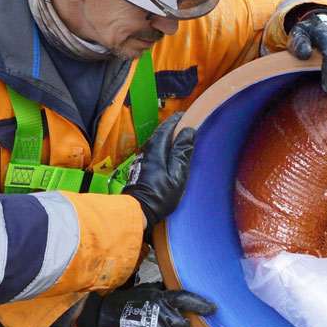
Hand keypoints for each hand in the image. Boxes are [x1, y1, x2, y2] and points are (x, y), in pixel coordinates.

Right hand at [76, 282, 216, 326]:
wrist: (105, 317)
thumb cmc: (126, 301)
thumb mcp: (145, 290)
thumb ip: (162, 290)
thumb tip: (178, 288)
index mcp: (161, 297)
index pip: (188, 300)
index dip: (203, 305)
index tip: (213, 309)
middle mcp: (161, 313)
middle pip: (186, 324)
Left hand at [122, 113, 195, 231]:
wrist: (138, 210)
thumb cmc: (159, 195)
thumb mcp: (177, 175)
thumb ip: (182, 153)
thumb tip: (188, 132)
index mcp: (156, 149)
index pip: (167, 127)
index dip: (177, 120)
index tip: (186, 116)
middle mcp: (147, 150)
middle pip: (160, 132)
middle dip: (172, 127)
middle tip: (184, 125)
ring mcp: (142, 158)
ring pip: (156, 141)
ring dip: (167, 137)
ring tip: (178, 137)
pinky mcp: (141, 166)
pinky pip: (153, 150)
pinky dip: (162, 146)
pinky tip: (168, 153)